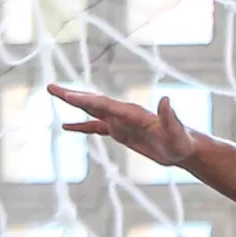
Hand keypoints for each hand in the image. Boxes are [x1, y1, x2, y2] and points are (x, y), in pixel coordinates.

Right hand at [49, 84, 197, 168]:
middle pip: (94, 102)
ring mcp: (121, 122)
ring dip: (73, 103)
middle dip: (72, 95)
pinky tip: (66, 126)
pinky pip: (96, 127)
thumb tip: (166, 99)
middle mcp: (124, 113)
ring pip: (92, 110)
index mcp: (133, 113)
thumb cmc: (182, 141)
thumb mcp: (177, 131)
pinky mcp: (120, 132)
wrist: (184, 149)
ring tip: (54, 94)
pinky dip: (81, 125)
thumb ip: (170, 116)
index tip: (70, 95)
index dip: (88, 100)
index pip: (106, 105)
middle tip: (51, 87)